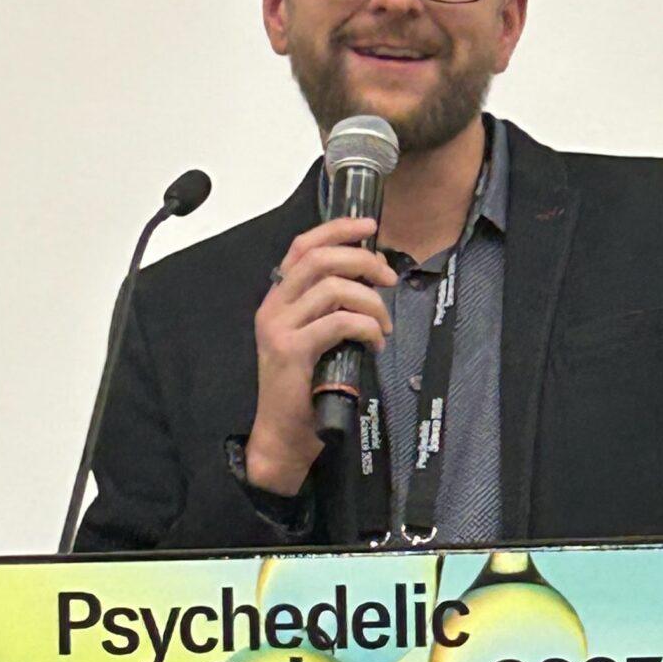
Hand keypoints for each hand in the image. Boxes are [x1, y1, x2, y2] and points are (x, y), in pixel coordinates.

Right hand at [244, 219, 397, 492]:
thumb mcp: (316, 338)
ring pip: (333, 288)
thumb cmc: (306, 389)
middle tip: (389, 279)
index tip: (369, 226)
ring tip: (383, 325)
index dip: (337, 229)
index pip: (303, 246)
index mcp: (278, 298)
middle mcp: (274, 306)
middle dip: (363, 262)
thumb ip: (330, 309)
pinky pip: (339, 322)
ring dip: (370, 302)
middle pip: (320, 259)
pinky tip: (373, 343)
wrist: (284, 435)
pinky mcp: (292, 350)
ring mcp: (280, 327)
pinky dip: (365, 327)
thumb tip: (370, 282)